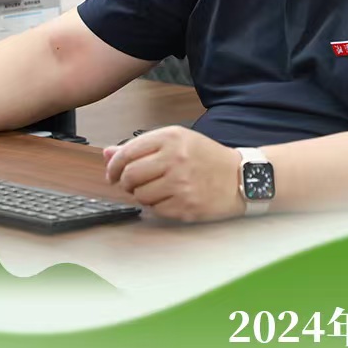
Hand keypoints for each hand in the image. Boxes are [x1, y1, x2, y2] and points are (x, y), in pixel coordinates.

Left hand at [102, 125, 244, 222]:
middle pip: (130, 175)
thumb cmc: (206, 158)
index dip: (114, 166)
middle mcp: (175, 158)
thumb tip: (107, 154)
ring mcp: (181, 184)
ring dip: (141, 195)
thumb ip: (141, 146)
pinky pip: (155, 209)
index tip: (113, 173)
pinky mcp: (186, 206)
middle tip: (131, 184)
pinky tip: (169, 198)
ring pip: (140, 195)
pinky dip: (156, 206)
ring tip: (155, 189)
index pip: (127, 152)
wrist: (240, 177)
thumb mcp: (177, 141)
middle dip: (125, 183)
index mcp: (171, 137)